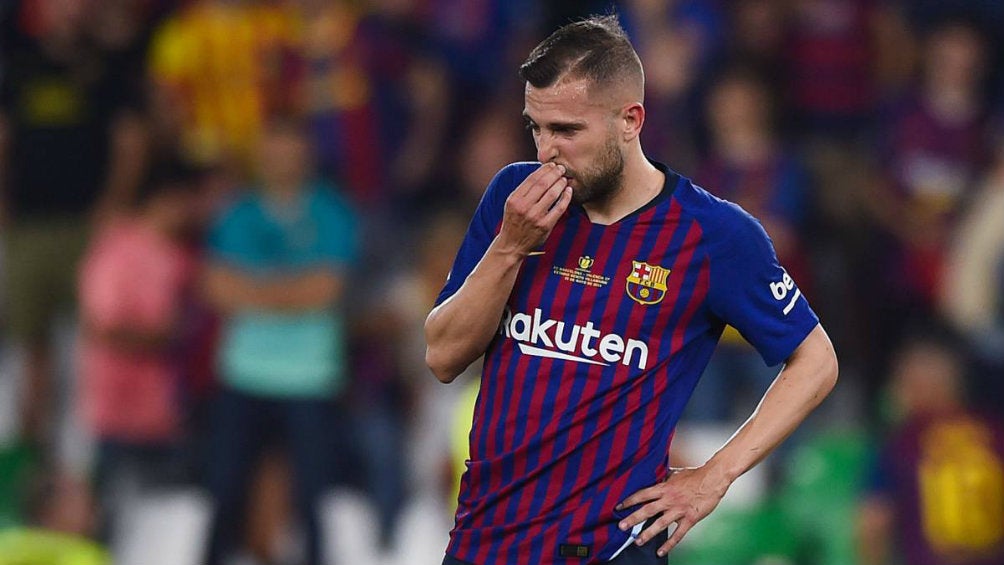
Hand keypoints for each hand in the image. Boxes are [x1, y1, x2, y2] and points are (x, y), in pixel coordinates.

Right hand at [497, 162, 571, 254]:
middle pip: (543, 184)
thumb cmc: (514, 221)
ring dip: (561, 184)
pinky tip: (568, 191)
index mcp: (514, 199)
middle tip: (561, 168)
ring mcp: (535, 217)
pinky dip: (566, 198)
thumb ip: (523, 191)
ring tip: (564, 179)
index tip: (551, 165)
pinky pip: (559, 208)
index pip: (532, 179)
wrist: (512, 245)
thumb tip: (541, 174)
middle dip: (554, 173)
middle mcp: (524, 207)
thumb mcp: (512, 204)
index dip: (544, 170)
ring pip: (552, 194)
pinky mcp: (545, 226)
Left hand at [615, 466, 729, 556]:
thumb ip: (664, 478)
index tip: (618, 507)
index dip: (629, 501)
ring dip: (647, 533)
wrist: (713, 479)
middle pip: (647, 510)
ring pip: (660, 524)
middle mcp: (669, 499)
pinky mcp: (690, 518)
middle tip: (621, 526)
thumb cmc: (695, 475)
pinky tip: (660, 551)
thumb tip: (656, 477)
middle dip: (633, 519)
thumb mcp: (676, 474)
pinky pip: (678, 534)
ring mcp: (679, 510)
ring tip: (638, 541)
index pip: (642, 495)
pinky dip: (669, 544)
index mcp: (664, 488)